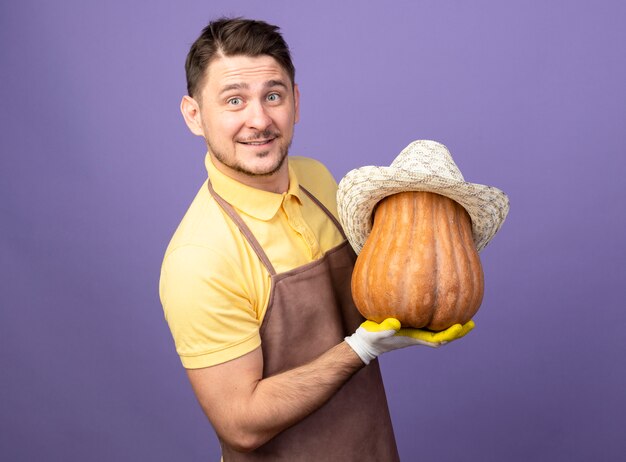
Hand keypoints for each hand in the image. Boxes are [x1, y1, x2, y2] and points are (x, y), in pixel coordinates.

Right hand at [345, 318, 473, 364]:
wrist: (365, 341)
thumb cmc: (370, 338)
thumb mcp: (375, 332)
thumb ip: (384, 328)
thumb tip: (396, 322)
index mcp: (413, 338)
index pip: (436, 339)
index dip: (450, 333)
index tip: (460, 326)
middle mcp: (417, 335)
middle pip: (442, 336)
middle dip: (457, 331)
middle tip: (471, 323)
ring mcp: (415, 331)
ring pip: (437, 330)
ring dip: (451, 325)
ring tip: (464, 315)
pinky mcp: (411, 325)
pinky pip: (429, 322)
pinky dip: (439, 317)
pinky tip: (443, 305)